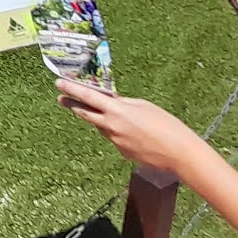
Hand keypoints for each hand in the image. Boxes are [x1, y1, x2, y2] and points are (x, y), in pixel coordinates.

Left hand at [56, 80, 211, 177]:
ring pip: (102, 127)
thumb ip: (123, 104)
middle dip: (73, 105)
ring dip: (102, 120)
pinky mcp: (122, 152)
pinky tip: (136, 133)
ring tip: (118, 116)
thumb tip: (111, 102)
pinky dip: (118, 132)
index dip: (72, 89)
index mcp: (117, 111)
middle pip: (86, 114)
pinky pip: (115, 138)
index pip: (88, 97)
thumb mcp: (143, 106)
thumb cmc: (166, 125)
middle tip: (62, 99)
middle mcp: (111, 127)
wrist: (178, 153)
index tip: (59, 83)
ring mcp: (115, 141)